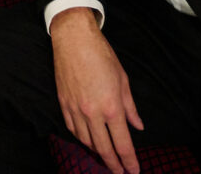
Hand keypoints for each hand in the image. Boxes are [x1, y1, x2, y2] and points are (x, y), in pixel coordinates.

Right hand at [48, 9, 142, 173]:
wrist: (74, 40)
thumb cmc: (102, 56)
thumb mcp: (123, 80)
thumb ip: (131, 107)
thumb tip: (137, 126)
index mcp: (111, 107)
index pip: (122, 144)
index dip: (130, 161)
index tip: (134, 171)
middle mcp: (93, 113)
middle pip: (104, 149)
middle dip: (114, 164)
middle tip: (120, 172)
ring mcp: (76, 110)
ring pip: (86, 141)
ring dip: (97, 152)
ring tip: (106, 157)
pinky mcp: (63, 104)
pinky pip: (72, 129)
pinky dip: (81, 138)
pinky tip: (88, 140)